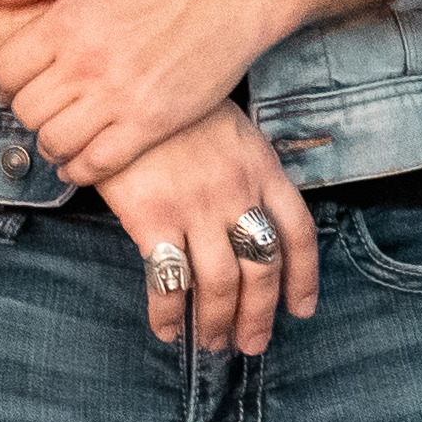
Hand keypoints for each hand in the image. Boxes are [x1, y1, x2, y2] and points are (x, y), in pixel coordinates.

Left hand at [0, 0, 307, 190]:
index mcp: (66, 22)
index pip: (3, 72)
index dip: (1, 82)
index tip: (14, 85)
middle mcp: (88, 64)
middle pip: (26, 111)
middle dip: (26, 112)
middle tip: (41, 107)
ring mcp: (120, 98)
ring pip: (55, 142)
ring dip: (50, 142)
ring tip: (60, 131)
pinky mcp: (151, 124)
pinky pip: (97, 164)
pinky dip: (79, 169)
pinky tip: (79, 159)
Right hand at [101, 110, 318, 358]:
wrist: (118, 78)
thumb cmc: (169, 104)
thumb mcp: (226, 125)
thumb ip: (244, 167)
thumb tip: (247, 213)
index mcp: (261, 166)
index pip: (297, 231)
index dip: (304, 277)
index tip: (301, 309)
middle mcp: (236, 190)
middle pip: (263, 267)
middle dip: (260, 314)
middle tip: (251, 343)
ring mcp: (195, 204)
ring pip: (222, 282)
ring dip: (218, 321)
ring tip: (211, 342)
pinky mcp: (152, 215)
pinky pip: (168, 279)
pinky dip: (169, 312)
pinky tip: (167, 329)